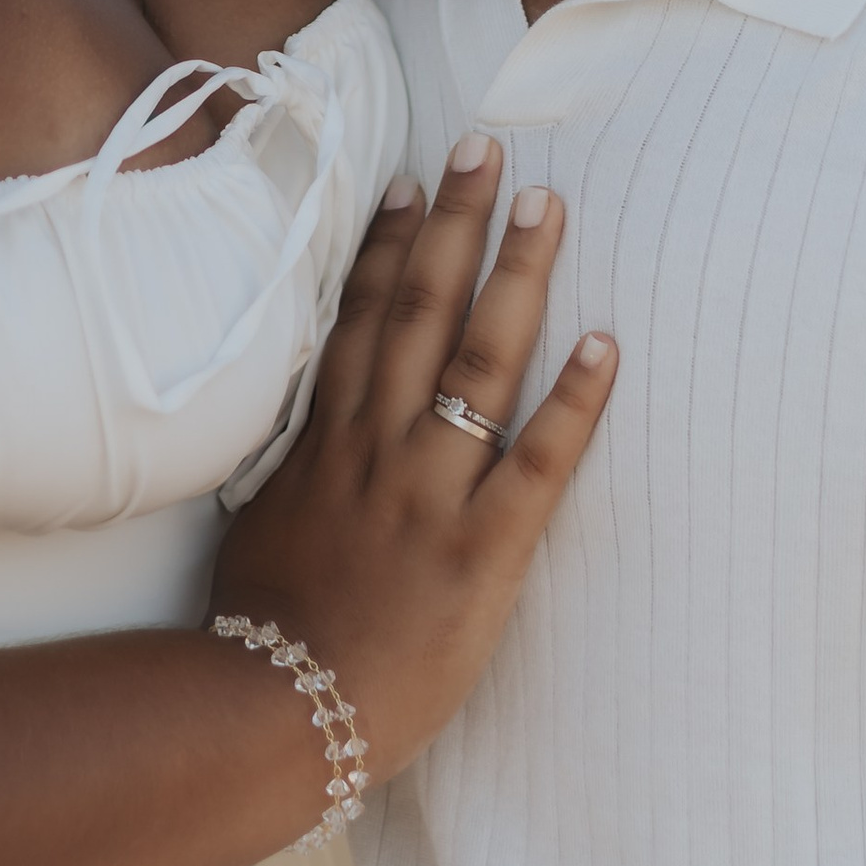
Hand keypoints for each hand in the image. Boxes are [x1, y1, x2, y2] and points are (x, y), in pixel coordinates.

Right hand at [211, 135, 613, 784]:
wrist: (277, 714)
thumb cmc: (264, 633)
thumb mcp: (260, 528)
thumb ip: (295, 472)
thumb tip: (308, 435)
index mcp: (324, 443)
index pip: (357, 319)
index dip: (386, 245)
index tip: (410, 183)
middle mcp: (376, 450)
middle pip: (418, 312)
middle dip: (456, 225)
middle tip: (488, 151)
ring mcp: (429, 495)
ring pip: (477, 363)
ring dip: (515, 278)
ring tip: (546, 208)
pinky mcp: (483, 552)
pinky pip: (537, 464)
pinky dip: (573, 401)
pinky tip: (604, 343)